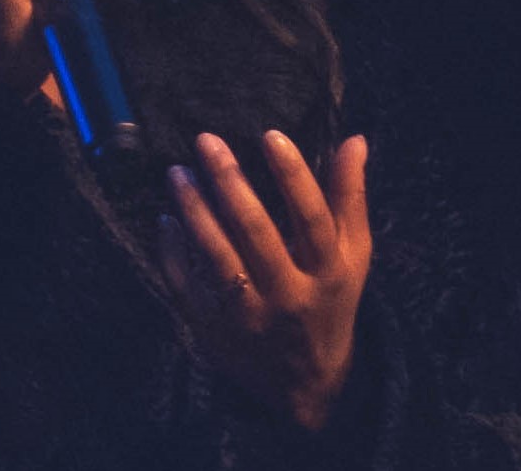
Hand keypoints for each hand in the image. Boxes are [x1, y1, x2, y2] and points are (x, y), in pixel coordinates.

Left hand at [160, 131, 370, 430]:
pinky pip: (186, 286)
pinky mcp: (214, 330)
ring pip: (215, 256)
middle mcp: (289, 296)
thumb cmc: (329, 300)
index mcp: (327, 273)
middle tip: (205, 140)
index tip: (269, 134)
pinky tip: (166, 218)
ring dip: (193, 209)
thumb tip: (354, 140)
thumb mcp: (351, 256)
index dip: (293, 176)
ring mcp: (249, 316)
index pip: (311, 218)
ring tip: (177, 172)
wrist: (306, 386)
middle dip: (229, 181)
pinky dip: (172, 252)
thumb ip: (349, 198)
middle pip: (255, 232)